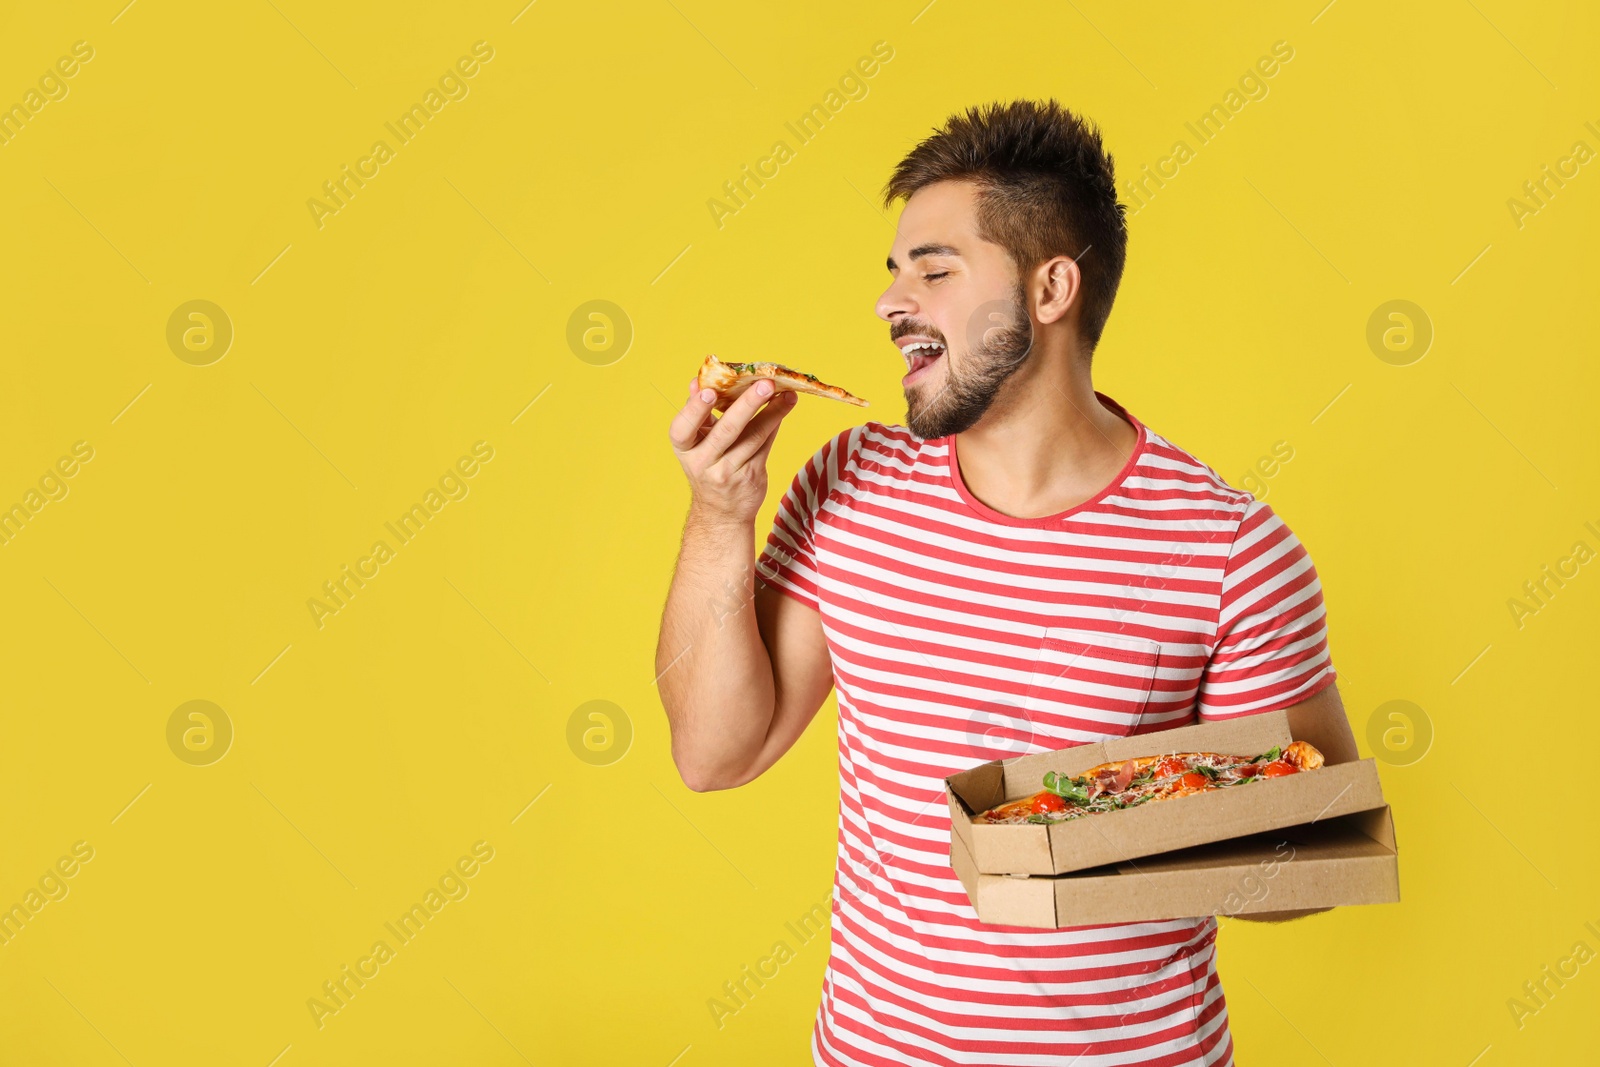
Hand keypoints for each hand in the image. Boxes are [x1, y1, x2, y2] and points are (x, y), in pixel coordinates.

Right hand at [668, 377, 797, 525]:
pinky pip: (765, 444)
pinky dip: (775, 423)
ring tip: (787, 393)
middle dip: (747, 404)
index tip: (709, 391)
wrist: (721, 512)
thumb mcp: (696, 443)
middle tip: (765, 384)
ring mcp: (728, 472)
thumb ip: (698, 412)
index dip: (695, 410)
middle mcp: (703, 463)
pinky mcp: (751, 476)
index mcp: (684, 449)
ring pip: (753, 436)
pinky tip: (784, 406)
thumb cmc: (708, 465)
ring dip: (773, 412)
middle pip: (727, 430)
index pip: (683, 429)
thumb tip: (698, 382)